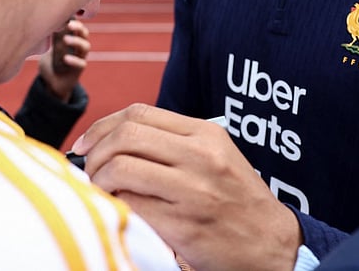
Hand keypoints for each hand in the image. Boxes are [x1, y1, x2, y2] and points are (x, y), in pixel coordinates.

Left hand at [38, 18, 89, 102]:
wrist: (51, 83)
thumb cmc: (50, 63)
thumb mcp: (48, 50)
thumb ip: (50, 41)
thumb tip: (46, 26)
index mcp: (72, 39)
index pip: (77, 27)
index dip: (74, 20)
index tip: (67, 16)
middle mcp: (78, 47)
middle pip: (84, 34)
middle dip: (78, 27)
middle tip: (69, 25)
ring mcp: (80, 58)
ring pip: (85, 47)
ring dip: (76, 41)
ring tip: (65, 39)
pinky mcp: (79, 70)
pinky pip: (81, 63)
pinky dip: (74, 60)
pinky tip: (65, 59)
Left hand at [71, 103, 301, 270]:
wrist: (272, 245)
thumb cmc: (237, 202)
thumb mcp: (215, 157)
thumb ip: (173, 144)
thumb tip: (113, 141)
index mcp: (206, 134)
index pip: (139, 113)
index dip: (102, 125)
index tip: (86, 143)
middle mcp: (201, 156)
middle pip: (126, 136)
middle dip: (94, 152)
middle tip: (88, 170)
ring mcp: (193, 190)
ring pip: (121, 168)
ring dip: (98, 180)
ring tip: (100, 192)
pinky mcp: (184, 225)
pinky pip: (131, 206)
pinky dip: (114, 206)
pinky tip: (117, 211)